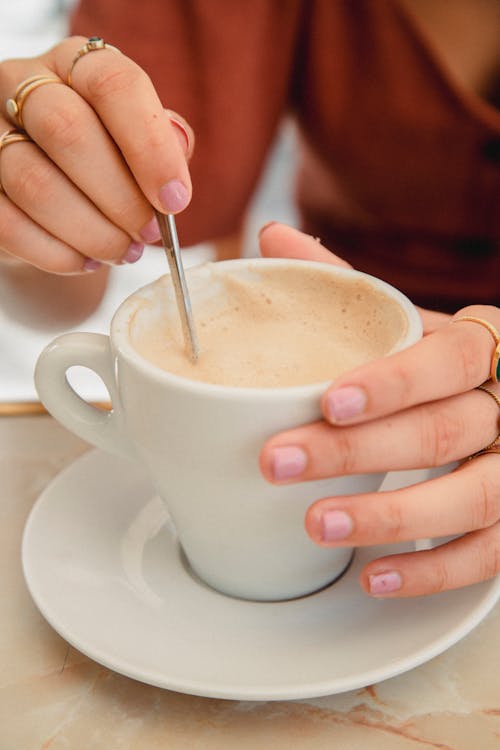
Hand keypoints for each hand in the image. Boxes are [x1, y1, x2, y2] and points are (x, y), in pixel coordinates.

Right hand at [0, 37, 193, 272]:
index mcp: (75, 65)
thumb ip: (164, 143)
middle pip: (67, 130)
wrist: (55, 207)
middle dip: (120, 196)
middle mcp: (22, 86)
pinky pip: (9, 225)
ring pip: (36, 183)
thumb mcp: (141, 146)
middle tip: (148, 233)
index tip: (175, 199)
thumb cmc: (109, 167)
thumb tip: (177, 145)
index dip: (149, 145)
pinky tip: (87, 261)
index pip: (112, 83)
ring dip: (92, 231)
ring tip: (123, 251)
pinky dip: (57, 254)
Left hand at [259, 223, 499, 596]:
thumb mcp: (414, 323)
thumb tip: (271, 238)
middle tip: (280, 462)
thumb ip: (349, 287)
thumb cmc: (449, 364)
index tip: (329, 400)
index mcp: (483, 346)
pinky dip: (432, 570)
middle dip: (357, 451)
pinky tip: (374, 576)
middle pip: (444, 430)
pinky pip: (489, 555)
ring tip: (318, 524)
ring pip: (471, 497)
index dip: (393, 382)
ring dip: (392, 516)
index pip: (448, 359)